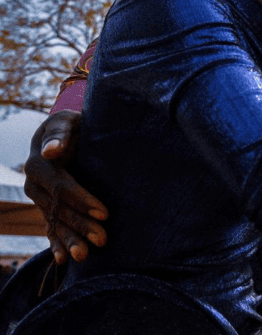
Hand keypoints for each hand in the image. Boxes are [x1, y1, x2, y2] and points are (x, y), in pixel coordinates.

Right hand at [24, 110, 107, 263]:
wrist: (65, 134)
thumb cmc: (72, 126)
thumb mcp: (68, 122)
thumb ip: (60, 134)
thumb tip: (51, 151)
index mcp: (38, 165)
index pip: (62, 186)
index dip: (82, 200)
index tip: (105, 213)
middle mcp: (35, 185)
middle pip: (59, 209)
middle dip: (81, 225)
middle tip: (103, 239)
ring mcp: (40, 200)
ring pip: (55, 223)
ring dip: (70, 240)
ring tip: (84, 256)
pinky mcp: (48, 208)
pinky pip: (50, 229)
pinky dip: (57, 244)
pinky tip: (64, 260)